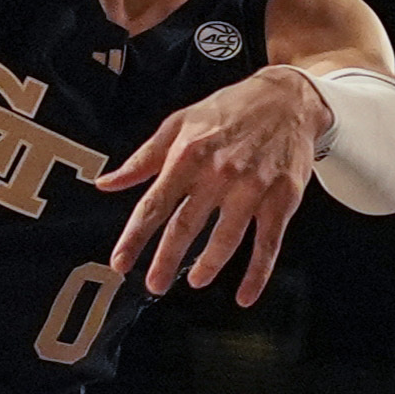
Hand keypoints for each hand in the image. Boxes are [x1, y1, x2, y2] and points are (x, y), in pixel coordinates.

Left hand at [96, 66, 326, 305]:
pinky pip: (268, 243)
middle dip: (166, 259)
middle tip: (154, 284)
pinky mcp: (282, 198)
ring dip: (209, 264)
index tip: (121, 262)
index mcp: (189, 154)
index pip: (154, 204)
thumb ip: (144, 158)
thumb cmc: (231, 110)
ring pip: (227, 238)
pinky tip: (245, 294)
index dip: (135, 237)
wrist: (287, 99)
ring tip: (196, 280)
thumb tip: (107, 184)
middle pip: (186, 225)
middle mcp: (219, 172)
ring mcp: (253, 187)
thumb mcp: (180, 124)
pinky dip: (257, 273)